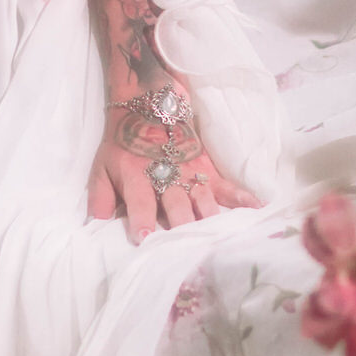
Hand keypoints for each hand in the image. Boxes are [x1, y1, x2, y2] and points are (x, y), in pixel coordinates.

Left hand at [87, 124, 259, 244]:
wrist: (147, 104)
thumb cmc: (123, 143)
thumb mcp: (102, 166)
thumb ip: (99, 196)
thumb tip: (98, 223)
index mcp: (137, 177)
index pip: (140, 203)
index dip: (142, 220)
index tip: (146, 238)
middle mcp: (167, 178)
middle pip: (177, 208)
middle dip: (182, 229)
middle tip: (189, 251)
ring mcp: (190, 175)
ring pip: (203, 204)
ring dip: (210, 223)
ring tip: (219, 243)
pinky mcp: (208, 171)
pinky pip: (228, 187)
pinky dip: (243, 198)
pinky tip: (257, 210)